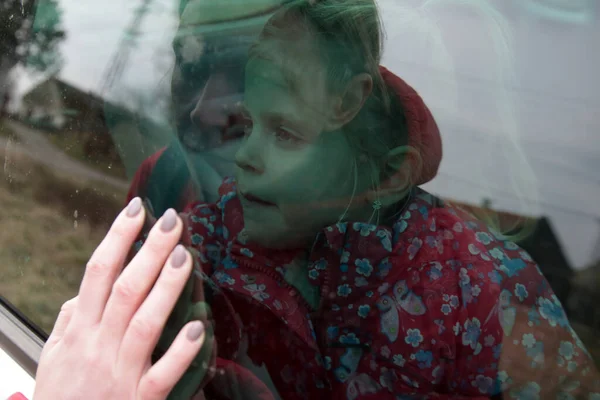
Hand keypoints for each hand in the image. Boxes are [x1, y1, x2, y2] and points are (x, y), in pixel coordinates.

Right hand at [34, 197, 206, 399]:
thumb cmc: (60, 397)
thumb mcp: (52, 356)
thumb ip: (68, 321)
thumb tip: (83, 293)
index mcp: (79, 330)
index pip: (98, 273)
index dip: (117, 238)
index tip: (137, 210)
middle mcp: (99, 345)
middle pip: (125, 289)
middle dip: (149, 251)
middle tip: (173, 221)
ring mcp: (120, 373)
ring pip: (145, 323)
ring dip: (165, 288)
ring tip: (184, 256)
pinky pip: (163, 374)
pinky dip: (180, 351)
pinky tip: (199, 327)